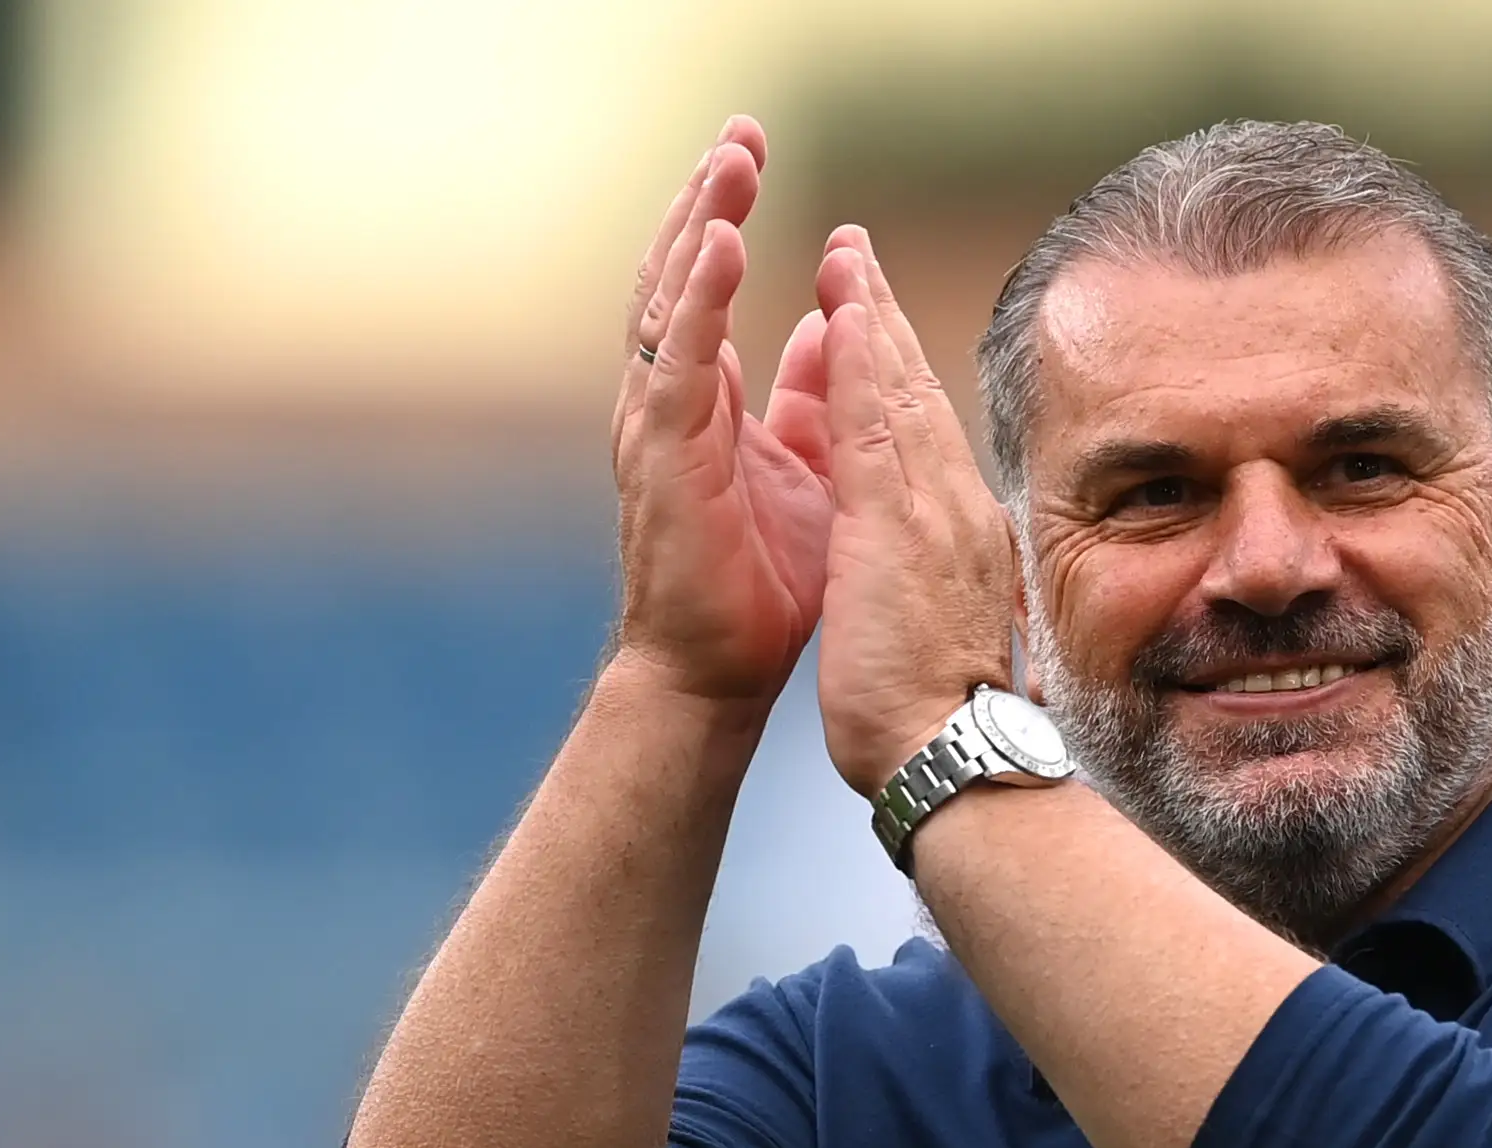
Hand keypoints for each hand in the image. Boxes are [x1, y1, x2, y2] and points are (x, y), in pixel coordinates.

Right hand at [610, 117, 833, 706]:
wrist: (722, 672)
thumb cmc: (764, 584)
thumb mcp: (808, 470)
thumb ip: (814, 399)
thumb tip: (833, 328)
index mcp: (702, 403)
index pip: (704, 288)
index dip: (721, 216)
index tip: (749, 150)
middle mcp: (669, 405)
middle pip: (680, 278)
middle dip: (706, 199)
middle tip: (739, 131)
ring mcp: (658, 431)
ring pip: (670, 305)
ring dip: (698, 227)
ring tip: (729, 164)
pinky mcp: (665, 462)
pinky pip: (679, 363)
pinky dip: (698, 300)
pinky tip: (719, 246)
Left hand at [813, 231, 1019, 795]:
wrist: (951, 754)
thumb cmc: (940, 715)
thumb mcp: (937, 626)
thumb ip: (932, 578)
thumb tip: (928, 565)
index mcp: (959, 534)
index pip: (924, 436)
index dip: (899, 373)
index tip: (876, 324)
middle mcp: (955, 507)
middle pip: (917, 394)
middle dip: (885, 321)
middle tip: (858, 254)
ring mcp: (931, 508)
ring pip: (899, 390)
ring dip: (870, 316)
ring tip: (846, 255)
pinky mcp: (895, 522)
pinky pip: (874, 421)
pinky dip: (858, 361)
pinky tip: (841, 313)